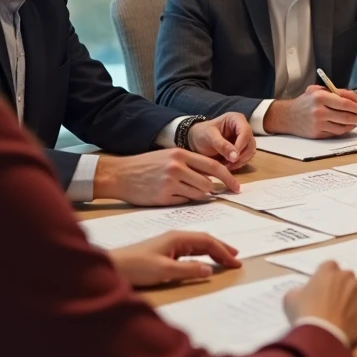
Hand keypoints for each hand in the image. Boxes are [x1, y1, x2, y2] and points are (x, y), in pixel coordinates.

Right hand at [93, 149, 238, 205]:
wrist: (120, 174)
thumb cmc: (145, 165)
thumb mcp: (169, 156)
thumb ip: (190, 163)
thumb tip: (213, 175)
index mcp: (181, 154)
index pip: (213, 166)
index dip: (228, 177)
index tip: (236, 186)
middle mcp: (177, 166)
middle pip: (208, 183)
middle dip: (212, 190)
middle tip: (213, 193)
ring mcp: (170, 182)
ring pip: (198, 194)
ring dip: (198, 196)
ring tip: (185, 191)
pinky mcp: (163, 197)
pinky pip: (184, 202)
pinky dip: (184, 200)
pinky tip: (173, 195)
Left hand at [108, 230, 240, 287]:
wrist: (111, 267)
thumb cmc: (135, 267)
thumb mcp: (164, 270)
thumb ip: (188, 270)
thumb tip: (209, 270)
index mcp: (177, 237)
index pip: (207, 241)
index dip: (223, 251)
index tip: (236, 262)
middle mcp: (175, 237)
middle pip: (204, 240)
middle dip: (221, 249)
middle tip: (236, 258)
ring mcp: (169, 244)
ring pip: (197, 245)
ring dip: (212, 252)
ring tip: (225, 259)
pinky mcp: (163, 252)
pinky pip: (189, 251)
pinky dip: (201, 256)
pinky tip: (203, 262)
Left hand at [187, 112, 255, 168]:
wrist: (197, 141)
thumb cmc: (201, 134)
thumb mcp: (209, 137)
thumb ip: (222, 145)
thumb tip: (235, 157)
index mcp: (236, 119)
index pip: (245, 131)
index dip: (241, 145)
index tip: (233, 157)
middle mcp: (243, 128)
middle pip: (250, 143)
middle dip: (241, 155)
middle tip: (229, 164)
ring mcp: (244, 139)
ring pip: (250, 151)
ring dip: (241, 161)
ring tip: (227, 166)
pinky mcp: (243, 149)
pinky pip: (246, 158)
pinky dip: (239, 164)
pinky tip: (228, 166)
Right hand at [264, 85, 356, 137]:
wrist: (287, 116)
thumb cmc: (304, 102)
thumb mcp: (316, 90)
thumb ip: (334, 92)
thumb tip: (353, 99)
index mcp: (320, 97)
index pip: (345, 102)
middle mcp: (319, 111)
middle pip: (346, 115)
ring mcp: (318, 124)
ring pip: (343, 126)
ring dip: (353, 124)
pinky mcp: (317, 134)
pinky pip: (336, 133)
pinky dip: (344, 130)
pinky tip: (348, 126)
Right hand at [283, 260, 356, 345]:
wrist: (322, 335)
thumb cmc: (304, 313)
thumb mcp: (291, 298)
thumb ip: (300, 290)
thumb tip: (304, 293)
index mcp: (329, 270)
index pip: (329, 267)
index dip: (324, 278)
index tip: (320, 288)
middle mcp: (348, 277)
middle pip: (345, 277)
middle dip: (340, 286)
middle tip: (330, 301)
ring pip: (356, 292)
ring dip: (350, 298)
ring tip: (339, 313)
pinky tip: (347, 322)